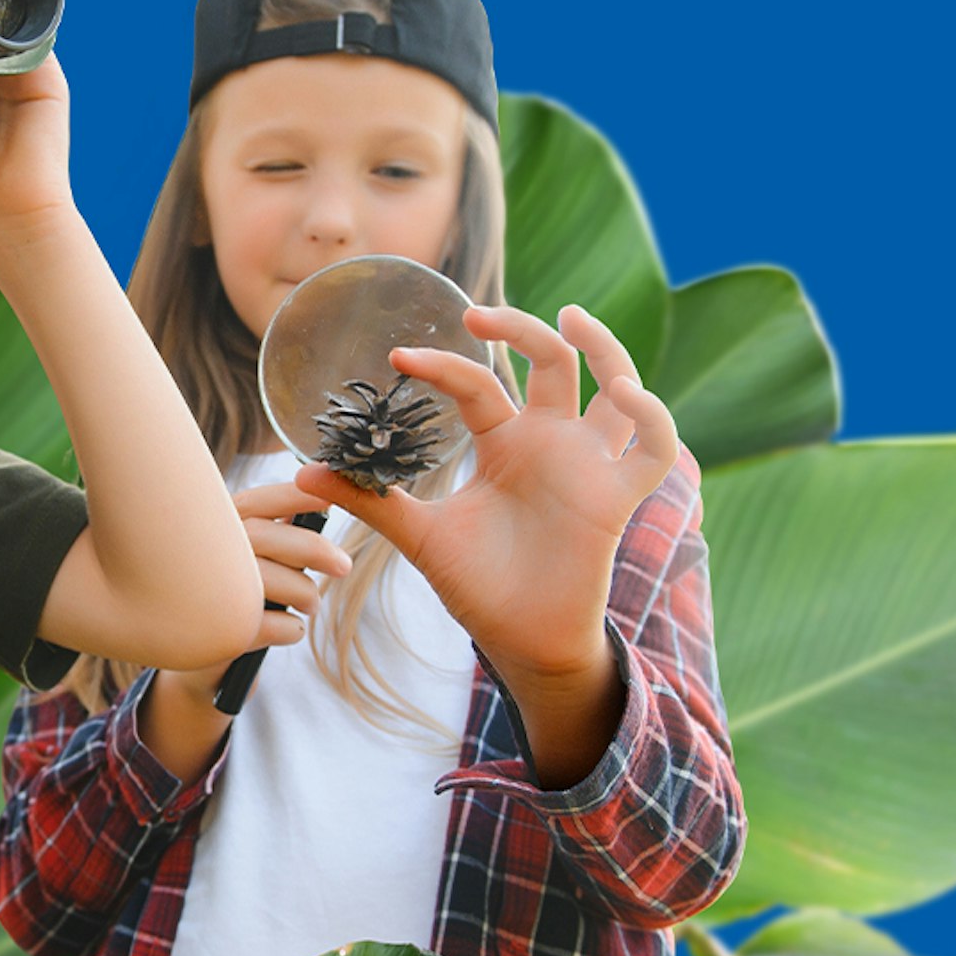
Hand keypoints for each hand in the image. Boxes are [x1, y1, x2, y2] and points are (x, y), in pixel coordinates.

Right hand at [151, 481, 350, 709]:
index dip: (293, 497)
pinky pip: (275, 625)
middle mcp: (198, 556)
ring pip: (275, 582)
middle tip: (343, 565)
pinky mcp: (217, 636)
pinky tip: (287, 630)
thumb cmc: (224, 601)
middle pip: (264, 537)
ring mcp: (204, 596)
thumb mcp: (240, 561)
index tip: (330, 500)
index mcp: (206, 531)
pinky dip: (291, 629)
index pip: (252, 503)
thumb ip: (270, 532)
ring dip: (305, 594)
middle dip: (313, 549)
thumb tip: (319, 504)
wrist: (192, 663)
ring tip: (310, 604)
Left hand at [294, 303, 678, 684]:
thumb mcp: (421, 537)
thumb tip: (300, 477)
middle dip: (521, 329)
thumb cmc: (480, 586)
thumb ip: (373, 502)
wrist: (521, 640)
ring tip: (572, 321)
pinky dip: (651, 417)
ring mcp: (589, 465)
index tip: (398, 358)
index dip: (443, 365)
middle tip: (479, 314)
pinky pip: (654, 449)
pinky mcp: (618, 497)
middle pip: (552, 362)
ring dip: (605, 349)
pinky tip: (623, 395)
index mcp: (505, 443)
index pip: (477, 385)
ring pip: (616, 387)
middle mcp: (550, 442)